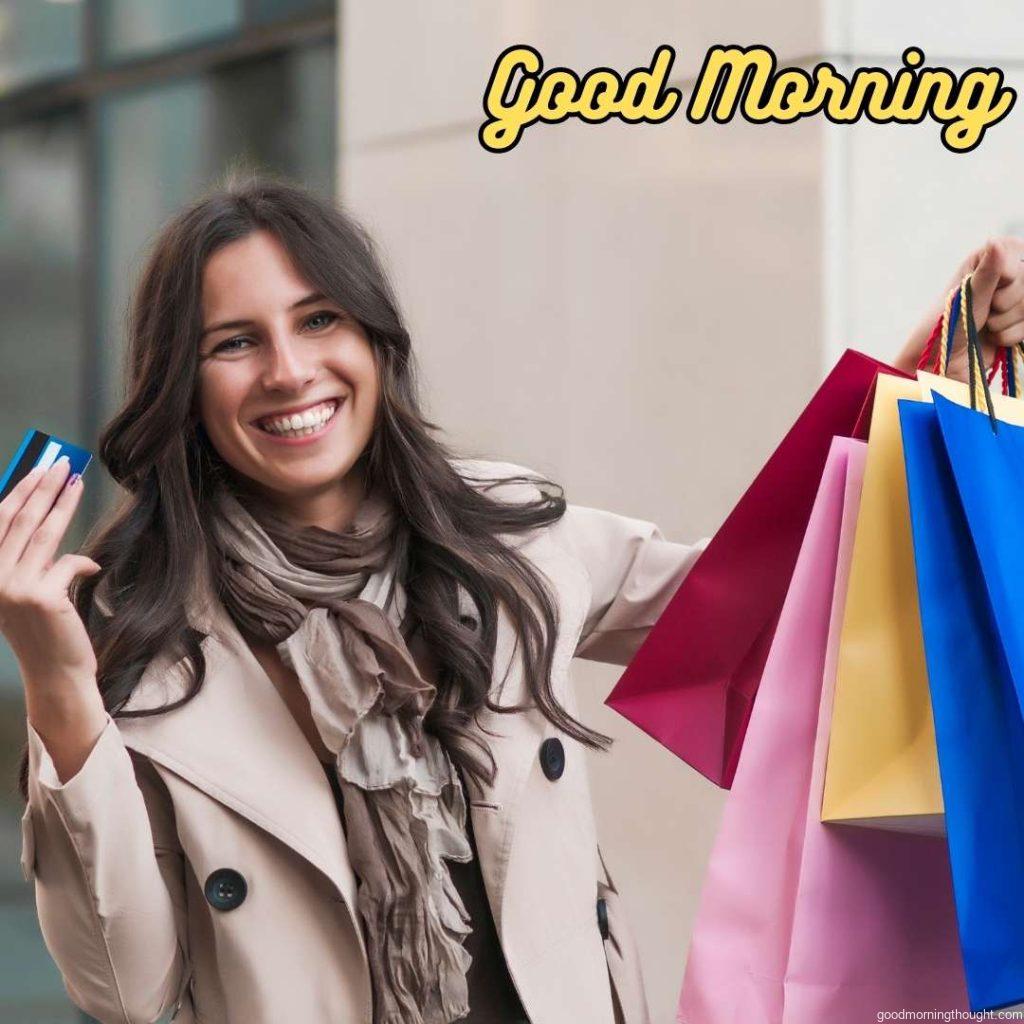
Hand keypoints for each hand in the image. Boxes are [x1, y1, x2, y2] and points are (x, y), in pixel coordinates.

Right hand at [0, 457, 101, 701]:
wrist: (55, 674)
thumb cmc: (43, 631)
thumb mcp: (25, 591)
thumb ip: (29, 560)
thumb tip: (44, 516)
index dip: (19, 492)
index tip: (38, 468)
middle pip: (20, 521)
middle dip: (42, 488)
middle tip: (62, 463)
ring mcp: (14, 589)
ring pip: (44, 534)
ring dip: (63, 503)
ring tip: (76, 480)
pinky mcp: (43, 597)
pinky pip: (68, 563)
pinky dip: (82, 562)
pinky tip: (91, 566)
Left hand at [893, 236, 1023, 380]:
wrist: (941, 364)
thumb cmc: (946, 326)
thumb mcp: (967, 298)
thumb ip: (987, 272)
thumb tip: (995, 242)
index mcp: (986, 259)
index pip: (1018, 252)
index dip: (1008, 276)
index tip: (988, 292)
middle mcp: (1001, 274)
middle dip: (1006, 303)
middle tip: (983, 313)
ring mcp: (1011, 299)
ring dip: (1006, 322)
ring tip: (985, 326)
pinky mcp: (1017, 321)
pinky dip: (1011, 336)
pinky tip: (993, 338)